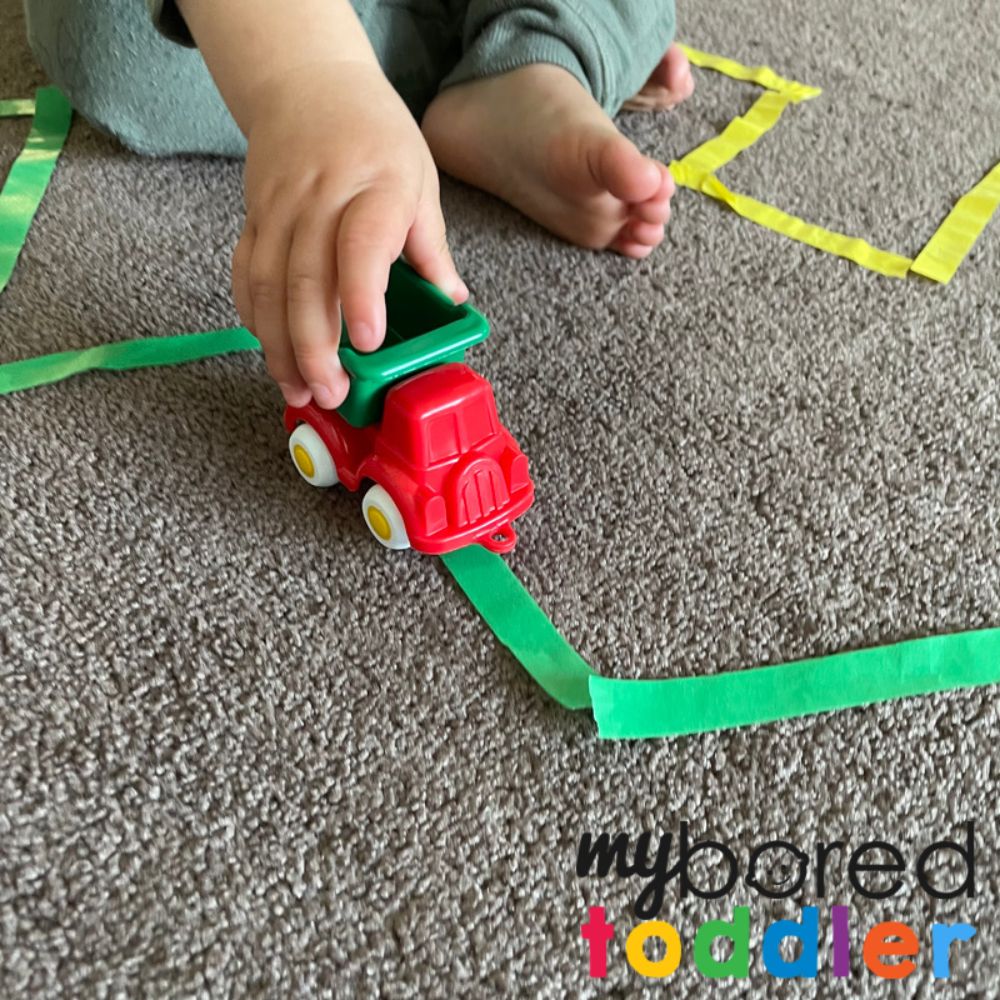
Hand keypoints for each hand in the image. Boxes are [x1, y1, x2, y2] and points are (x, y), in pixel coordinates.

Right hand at [233, 61, 467, 408]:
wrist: (308, 83)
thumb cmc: (375, 135)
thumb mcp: (420, 180)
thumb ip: (431, 247)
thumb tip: (452, 302)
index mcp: (377, 187)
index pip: (362, 243)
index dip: (362, 296)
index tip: (367, 343)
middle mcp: (322, 197)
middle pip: (307, 279)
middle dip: (314, 346)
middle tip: (329, 393)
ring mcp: (280, 207)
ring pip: (268, 285)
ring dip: (278, 345)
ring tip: (296, 390)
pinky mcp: (253, 217)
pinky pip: (246, 273)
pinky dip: (254, 316)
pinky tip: (270, 349)